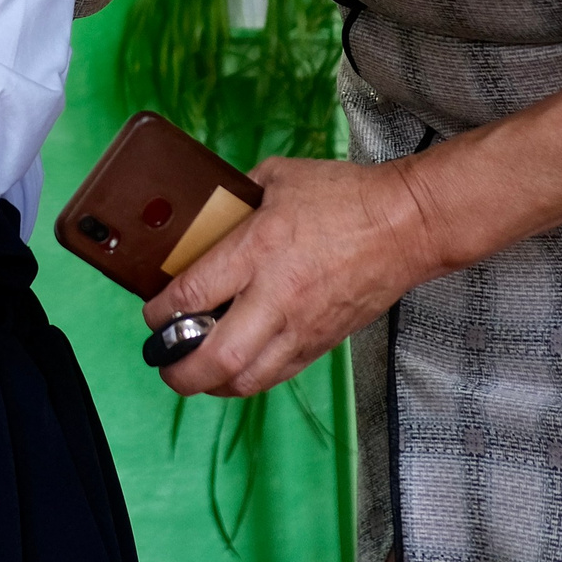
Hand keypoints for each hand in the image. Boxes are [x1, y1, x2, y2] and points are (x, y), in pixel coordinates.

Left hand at [143, 13, 561, 399]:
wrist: (412, 223)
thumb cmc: (345, 194)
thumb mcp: (281, 177)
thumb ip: (239, 195)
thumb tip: (209, 206)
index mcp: (258, 249)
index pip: (190, 295)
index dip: (159, 312)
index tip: (150, 312)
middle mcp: (274, 295)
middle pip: (213, 359)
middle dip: (177, 367)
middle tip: (162, 358)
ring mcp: (301, 325)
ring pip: (243, 380)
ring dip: (210, 383)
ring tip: (193, 370)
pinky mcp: (324, 342)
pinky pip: (276, 375)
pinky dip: (246, 380)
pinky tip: (236, 366)